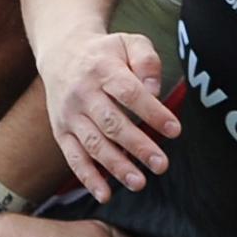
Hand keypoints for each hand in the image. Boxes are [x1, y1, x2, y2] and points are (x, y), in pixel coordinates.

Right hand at [42, 30, 179, 199]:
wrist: (61, 53)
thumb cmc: (106, 53)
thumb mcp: (128, 42)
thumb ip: (147, 60)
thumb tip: (154, 90)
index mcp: (103, 69)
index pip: (129, 93)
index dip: (152, 113)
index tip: (174, 130)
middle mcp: (83, 93)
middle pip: (111, 123)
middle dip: (138, 146)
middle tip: (162, 165)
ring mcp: (70, 115)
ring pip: (93, 144)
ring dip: (116, 166)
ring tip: (139, 183)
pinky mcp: (61, 131)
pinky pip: (73, 157)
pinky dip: (87, 178)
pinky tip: (105, 195)